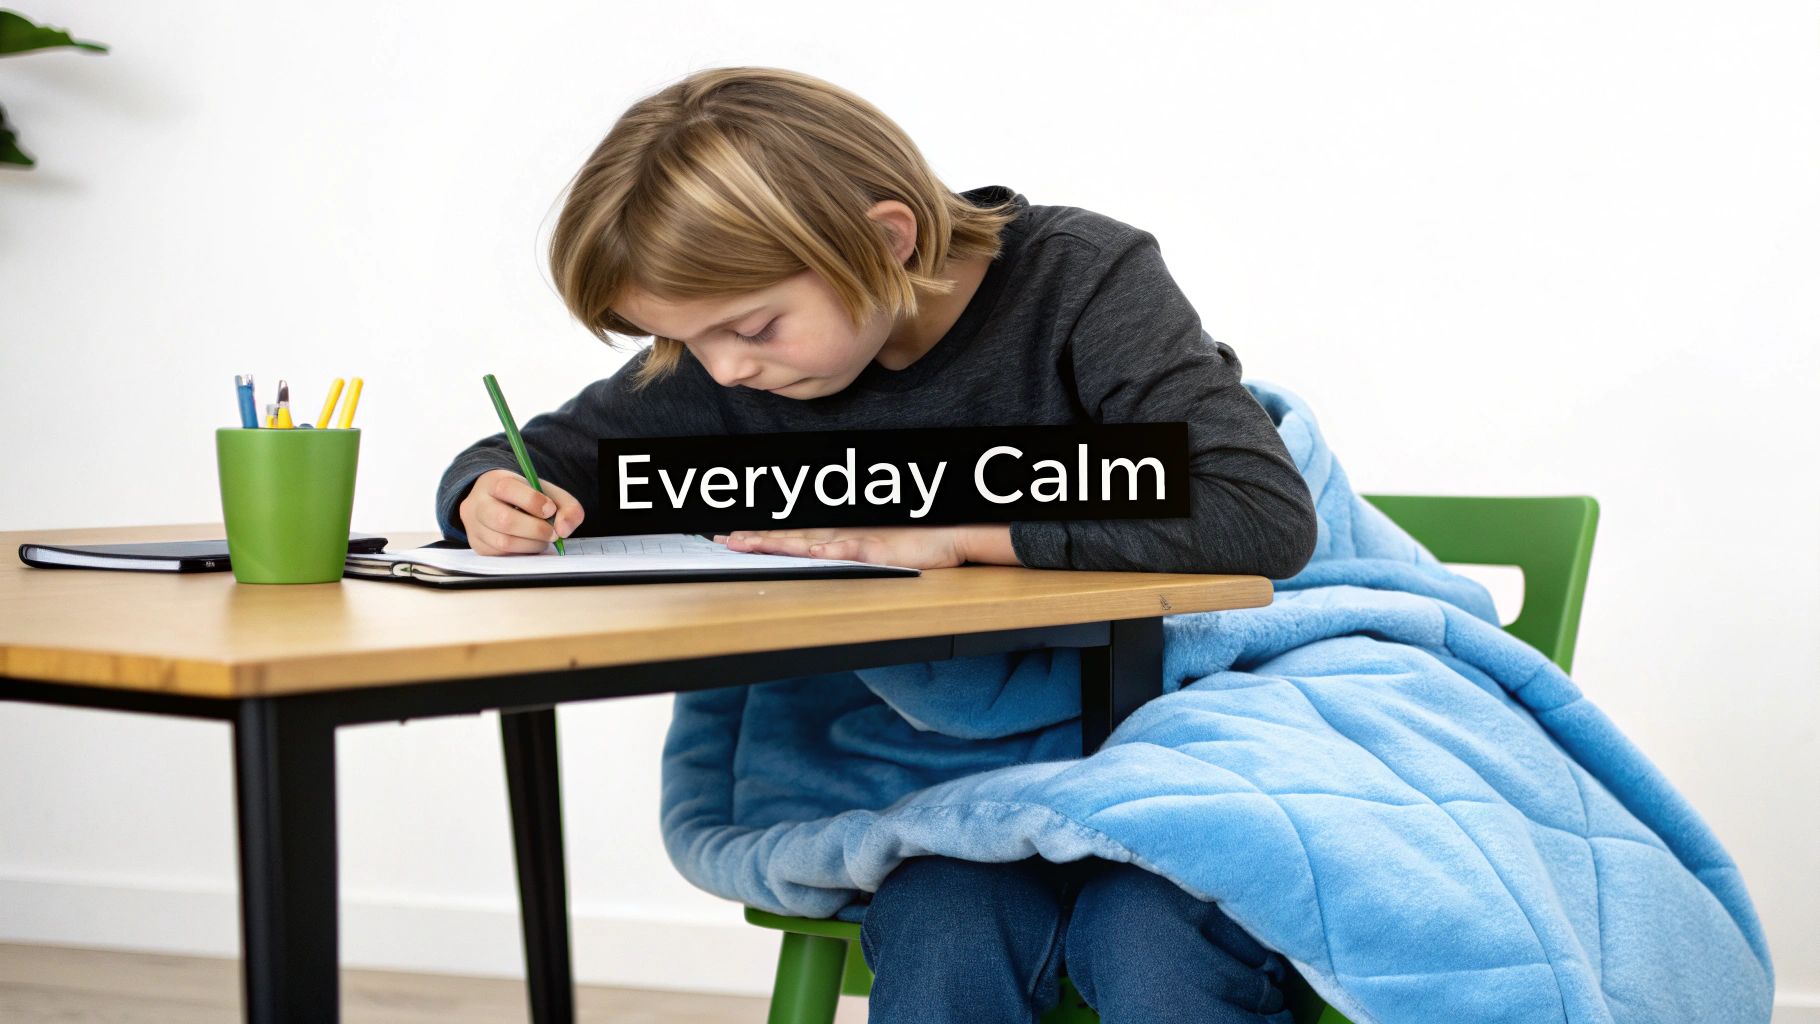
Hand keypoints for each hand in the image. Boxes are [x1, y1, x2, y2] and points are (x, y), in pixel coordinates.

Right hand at [459, 469, 584, 555]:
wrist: (497, 503)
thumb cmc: (524, 497)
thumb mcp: (546, 492)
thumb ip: (566, 506)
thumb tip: (564, 529)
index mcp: (494, 481)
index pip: (507, 488)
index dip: (533, 501)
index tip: (550, 510)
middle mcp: (478, 503)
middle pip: (504, 520)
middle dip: (536, 529)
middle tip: (553, 533)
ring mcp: (474, 526)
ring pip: (503, 542)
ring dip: (532, 544)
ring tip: (543, 539)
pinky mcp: (478, 546)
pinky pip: (502, 555)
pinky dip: (522, 552)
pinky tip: (530, 544)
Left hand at [714, 525, 970, 569]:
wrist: (946, 535)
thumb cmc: (911, 541)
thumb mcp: (870, 549)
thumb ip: (844, 552)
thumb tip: (818, 556)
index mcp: (836, 536)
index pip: (790, 537)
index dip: (759, 538)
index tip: (731, 538)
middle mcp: (840, 535)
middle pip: (790, 538)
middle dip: (755, 540)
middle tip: (723, 541)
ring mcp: (857, 539)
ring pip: (811, 541)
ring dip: (780, 542)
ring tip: (751, 543)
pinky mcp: (879, 549)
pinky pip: (853, 548)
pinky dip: (833, 549)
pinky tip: (814, 551)